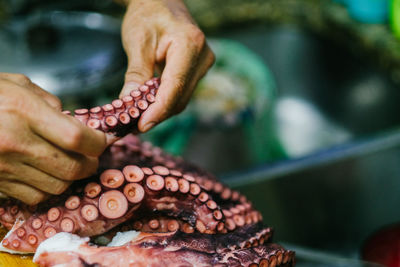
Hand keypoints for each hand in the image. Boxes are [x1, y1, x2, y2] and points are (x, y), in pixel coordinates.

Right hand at [0, 73, 106, 204]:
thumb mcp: (18, 85)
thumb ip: (49, 103)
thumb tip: (74, 122)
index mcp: (24, 111)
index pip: (77, 137)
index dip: (99, 143)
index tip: (104, 140)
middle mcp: (15, 141)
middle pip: (72, 167)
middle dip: (90, 164)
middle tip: (92, 157)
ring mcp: (4, 166)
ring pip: (57, 185)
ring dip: (70, 177)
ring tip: (70, 164)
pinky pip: (35, 196)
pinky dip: (48, 188)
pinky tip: (46, 174)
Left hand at [120, 0, 214, 131]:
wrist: (160, 2)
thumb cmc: (147, 15)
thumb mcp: (137, 42)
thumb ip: (136, 74)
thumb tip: (129, 104)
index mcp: (189, 45)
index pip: (175, 87)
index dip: (158, 110)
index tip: (141, 126)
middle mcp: (203, 57)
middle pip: (180, 97)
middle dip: (157, 113)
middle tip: (133, 125)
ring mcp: (204, 64)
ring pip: (182, 98)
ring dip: (161, 110)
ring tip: (138, 116)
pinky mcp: (199, 70)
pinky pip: (182, 92)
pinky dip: (165, 101)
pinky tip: (149, 105)